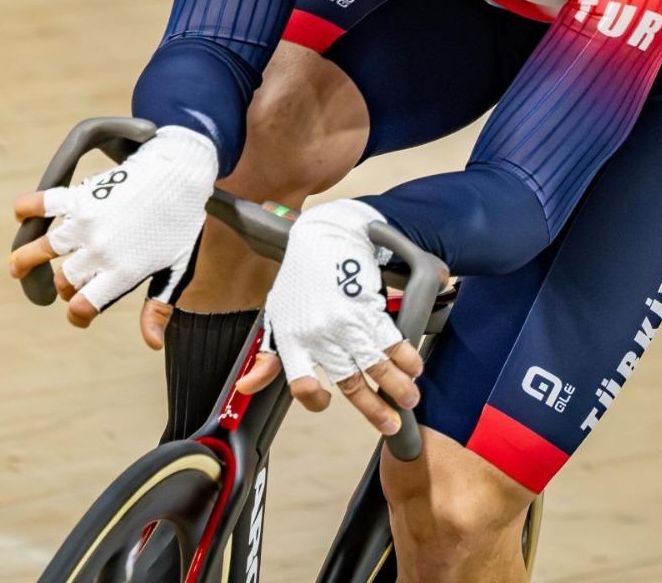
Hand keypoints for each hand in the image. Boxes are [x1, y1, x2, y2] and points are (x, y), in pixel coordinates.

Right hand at [8, 126, 217, 328]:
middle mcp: (100, 251)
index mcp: (123, 273)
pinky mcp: (81, 196)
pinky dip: (28, 208)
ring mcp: (87, 223)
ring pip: (43, 249)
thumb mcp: (176, 269)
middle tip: (69, 281)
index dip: (78, 315)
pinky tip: (21, 215)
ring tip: (15, 266)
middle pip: (65, 280)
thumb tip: (153, 345)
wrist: (180, 174)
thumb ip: (159, 307)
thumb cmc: (182, 224)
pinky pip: (45, 203)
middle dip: (64, 286)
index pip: (83, 306)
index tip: (78, 313)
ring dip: (25, 259)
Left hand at [235, 199, 423, 434]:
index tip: (326, 400)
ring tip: (410, 398)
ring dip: (398, 386)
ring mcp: (347, 323)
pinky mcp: (370, 308)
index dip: (314, 399)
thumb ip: (267, 357)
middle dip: (375, 408)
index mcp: (293, 341)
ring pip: (377, 366)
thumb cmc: (299, 280)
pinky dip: (406, 357)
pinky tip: (414, 367)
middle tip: (392, 423)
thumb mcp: (276, 317)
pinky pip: (392, 340)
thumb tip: (247, 388)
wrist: (325, 238)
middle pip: (350, 383)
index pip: (302, 384)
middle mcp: (321, 336)